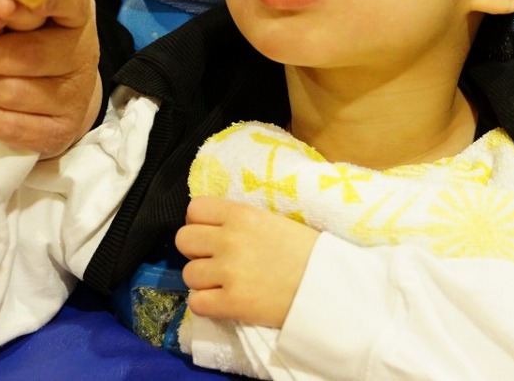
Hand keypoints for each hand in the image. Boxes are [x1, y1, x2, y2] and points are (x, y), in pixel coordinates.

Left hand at [0, 0, 102, 155]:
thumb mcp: (13, 4)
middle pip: (26, 53)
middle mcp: (82, 50)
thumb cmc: (28, 35)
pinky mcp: (60, 128)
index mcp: (75, 10)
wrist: (62, 92)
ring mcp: (74, 93)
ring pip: (12, 91)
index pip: (65, 1)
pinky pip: (9, 125)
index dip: (29, 2)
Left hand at [176, 197, 319, 328]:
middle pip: (183, 241)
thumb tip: (212, 226)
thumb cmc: (307, 252)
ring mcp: (230, 272)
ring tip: (223, 284)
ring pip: (188, 274)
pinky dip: (207, 304)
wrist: (330, 286)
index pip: (194, 209)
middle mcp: (230, 239)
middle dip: (196, 252)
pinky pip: (196, 303)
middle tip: (215, 261)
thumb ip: (240, 221)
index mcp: (242, 214)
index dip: (198, 223)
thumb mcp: (273, 221)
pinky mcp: (233, 302)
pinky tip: (223, 302)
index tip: (211, 235)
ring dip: (203, 281)